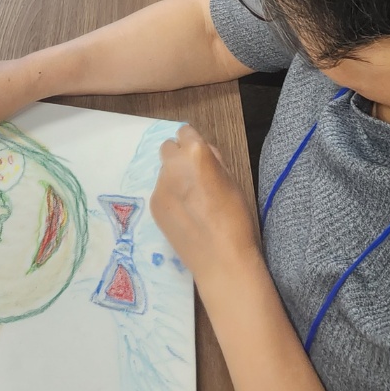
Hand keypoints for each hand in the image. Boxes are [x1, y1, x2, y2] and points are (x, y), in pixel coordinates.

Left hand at [150, 124, 259, 281]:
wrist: (221, 259)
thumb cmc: (235, 217)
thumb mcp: (231, 180)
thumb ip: (214, 161)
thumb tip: (204, 152)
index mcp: (196, 153)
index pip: (185, 132)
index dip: (193, 144)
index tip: (199, 157)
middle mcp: (173, 165)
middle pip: (168, 147)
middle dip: (178, 157)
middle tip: (193, 177)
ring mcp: (160, 186)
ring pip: (164, 171)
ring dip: (174, 178)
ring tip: (191, 202)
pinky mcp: (154, 205)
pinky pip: (160, 191)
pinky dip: (170, 197)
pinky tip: (184, 215)